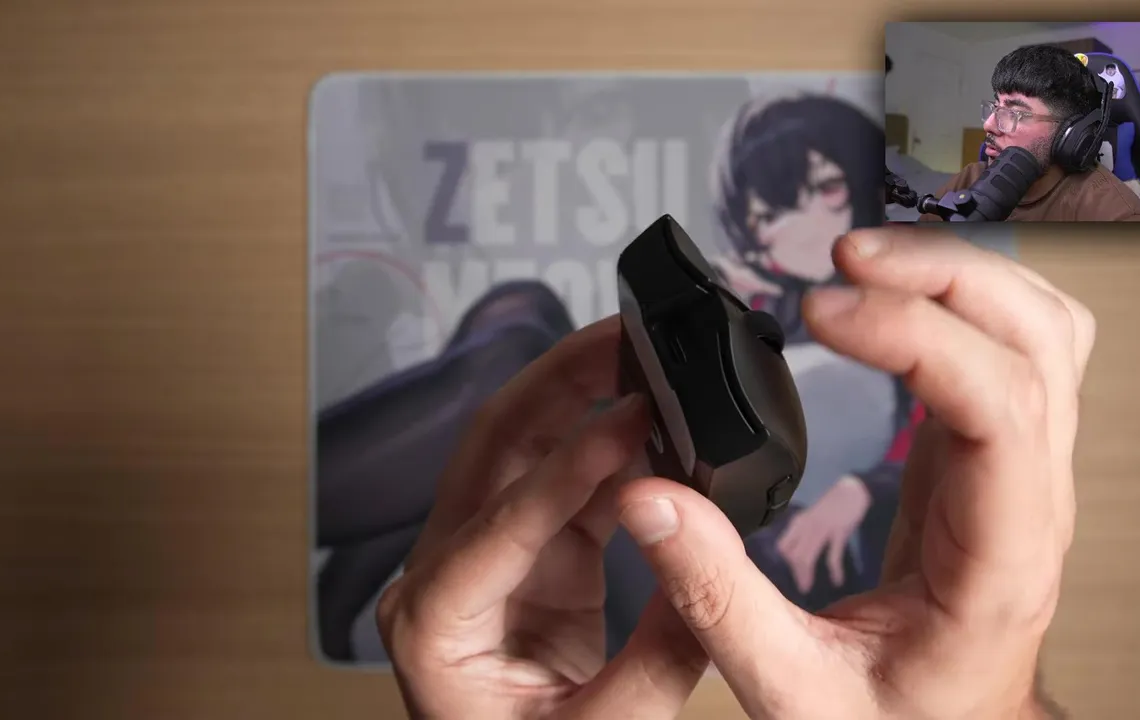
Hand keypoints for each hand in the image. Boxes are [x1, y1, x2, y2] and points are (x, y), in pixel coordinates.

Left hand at [377, 318, 707, 719]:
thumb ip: (661, 654)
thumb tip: (708, 557)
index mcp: (432, 623)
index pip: (497, 524)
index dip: (566, 467)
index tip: (630, 420)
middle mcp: (442, 573)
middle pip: (492, 449)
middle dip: (559, 383)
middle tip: (625, 336)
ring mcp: (485, 557)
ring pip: (526, 449)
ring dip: (583, 397)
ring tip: (642, 355)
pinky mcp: (529, 555)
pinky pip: (566, 482)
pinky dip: (610, 449)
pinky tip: (654, 422)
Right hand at [617, 228, 1093, 718]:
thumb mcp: (792, 689)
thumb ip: (717, 598)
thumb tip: (649, 499)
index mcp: (997, 560)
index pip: (999, 408)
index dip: (916, 336)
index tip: (823, 310)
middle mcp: (1032, 504)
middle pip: (1036, 341)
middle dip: (940, 276)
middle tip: (841, 260)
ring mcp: (1025, 472)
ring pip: (1042, 330)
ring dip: (961, 273)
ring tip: (864, 261)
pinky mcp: (997, 456)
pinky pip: (1016, 347)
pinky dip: (966, 298)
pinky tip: (903, 291)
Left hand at [776, 475, 871, 591]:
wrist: (852, 488)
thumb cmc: (832, 504)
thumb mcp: (812, 516)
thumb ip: (804, 531)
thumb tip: (798, 550)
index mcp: (799, 522)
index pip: (783, 546)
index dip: (786, 561)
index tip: (794, 571)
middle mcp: (807, 526)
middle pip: (793, 556)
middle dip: (796, 574)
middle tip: (802, 587)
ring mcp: (822, 529)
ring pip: (807, 557)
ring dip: (806, 575)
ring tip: (807, 588)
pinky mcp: (839, 532)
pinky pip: (833, 556)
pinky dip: (835, 571)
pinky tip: (837, 581)